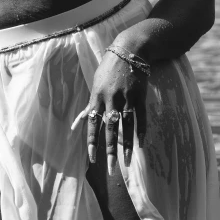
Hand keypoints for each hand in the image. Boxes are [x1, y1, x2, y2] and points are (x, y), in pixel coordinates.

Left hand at [80, 51, 148, 174]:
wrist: (129, 51)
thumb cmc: (108, 69)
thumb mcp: (95, 84)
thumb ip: (90, 105)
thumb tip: (78, 122)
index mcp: (96, 97)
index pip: (93, 125)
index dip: (92, 142)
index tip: (92, 158)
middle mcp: (111, 100)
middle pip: (110, 129)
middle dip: (110, 150)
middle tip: (112, 169)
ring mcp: (126, 98)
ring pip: (127, 127)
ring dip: (127, 146)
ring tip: (127, 162)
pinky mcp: (140, 96)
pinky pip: (141, 118)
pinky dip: (141, 132)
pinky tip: (141, 145)